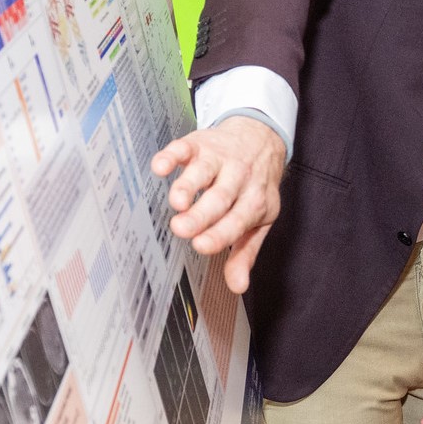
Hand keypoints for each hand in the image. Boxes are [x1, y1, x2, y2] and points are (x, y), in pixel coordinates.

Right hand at [150, 117, 286, 292]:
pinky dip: (172, 155)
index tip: (201, 245)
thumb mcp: (260, 220)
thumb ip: (245, 253)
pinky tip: (161, 166)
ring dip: (188, 185)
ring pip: (203, 172)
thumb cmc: (256, 186)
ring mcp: (218, 160)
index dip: (220, 234)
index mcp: (254, 202)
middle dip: (201, 214)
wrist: (261, 137)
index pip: (237, 221)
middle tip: (182, 229)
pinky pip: (185, 148)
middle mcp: (237, 179)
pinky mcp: (200, 144)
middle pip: (219, 198)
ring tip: (176, 201)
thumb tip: (238, 286)